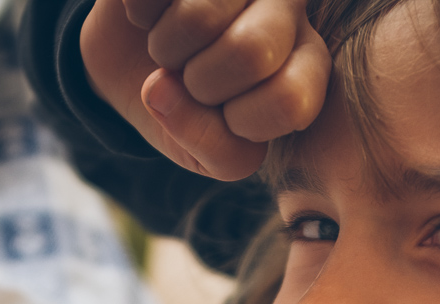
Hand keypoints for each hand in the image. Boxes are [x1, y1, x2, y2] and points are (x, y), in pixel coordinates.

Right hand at [80, 0, 329, 180]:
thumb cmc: (186, 105)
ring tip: (168, 45)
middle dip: (199, 84)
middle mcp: (285, 5)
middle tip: (191, 77)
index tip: (228, 115)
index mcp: (306, 58)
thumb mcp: (210, 152)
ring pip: (198, 18)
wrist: (133, 59)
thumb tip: (161, 90)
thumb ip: (219, 151)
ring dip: (164, 47)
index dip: (242, 122)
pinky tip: (153, 11)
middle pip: (249, 51)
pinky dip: (140, 13)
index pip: (291, 100)